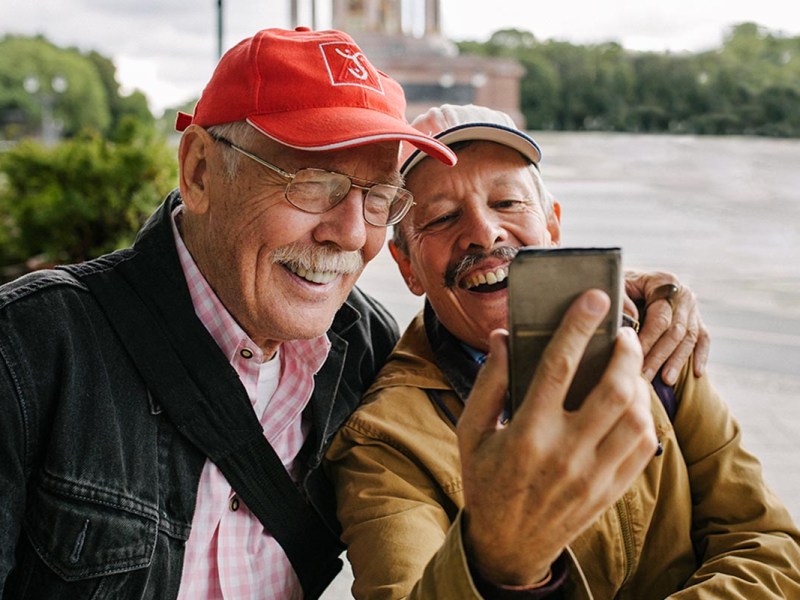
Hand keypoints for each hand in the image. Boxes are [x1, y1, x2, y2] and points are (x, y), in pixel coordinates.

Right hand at [457, 290, 656, 586]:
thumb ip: (488, 382)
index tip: (595, 297)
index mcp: (525, 433)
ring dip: (639, 383)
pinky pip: (644, 447)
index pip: (559, 367)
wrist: (508, 545)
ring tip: (627, 367)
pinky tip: (632, 403)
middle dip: (625, 351)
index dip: (578, 326)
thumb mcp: (470, 431)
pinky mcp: (610, 490)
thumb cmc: (485, 480)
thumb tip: (504, 337)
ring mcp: (593, 475)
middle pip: (613, 389)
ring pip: (637, 418)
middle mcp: (564, 453)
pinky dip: (646, 417)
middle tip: (622, 333)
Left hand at [624, 270, 709, 384]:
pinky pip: (703, 338)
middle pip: (676, 330)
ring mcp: (692, 307)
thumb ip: (621, 299)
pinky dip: (700, 355)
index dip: (648, 340)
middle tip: (645, 377)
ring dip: (677, 361)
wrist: (630, 281)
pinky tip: (696, 373)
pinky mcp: (696, 319)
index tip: (634, 358)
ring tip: (666, 381)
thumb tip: (631, 319)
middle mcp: (682, 294)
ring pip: (690, 338)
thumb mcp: (616, 286)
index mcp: (664, 282)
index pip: (660, 317)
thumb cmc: (620, 286)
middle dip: (660, 356)